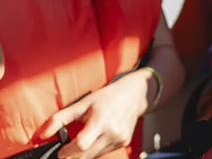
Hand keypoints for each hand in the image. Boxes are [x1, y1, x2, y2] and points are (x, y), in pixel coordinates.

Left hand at [36, 69, 154, 158]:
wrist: (135, 93)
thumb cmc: (108, 96)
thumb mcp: (83, 103)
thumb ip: (60, 119)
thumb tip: (42, 135)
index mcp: (101, 121)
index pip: (81, 146)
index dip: (67, 151)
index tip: (61, 150)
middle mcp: (113, 132)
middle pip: (85, 155)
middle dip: (73, 154)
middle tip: (68, 147)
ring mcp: (120, 139)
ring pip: (93, 156)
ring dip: (84, 152)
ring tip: (85, 138)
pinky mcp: (124, 142)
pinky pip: (103, 152)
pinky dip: (95, 149)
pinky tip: (96, 137)